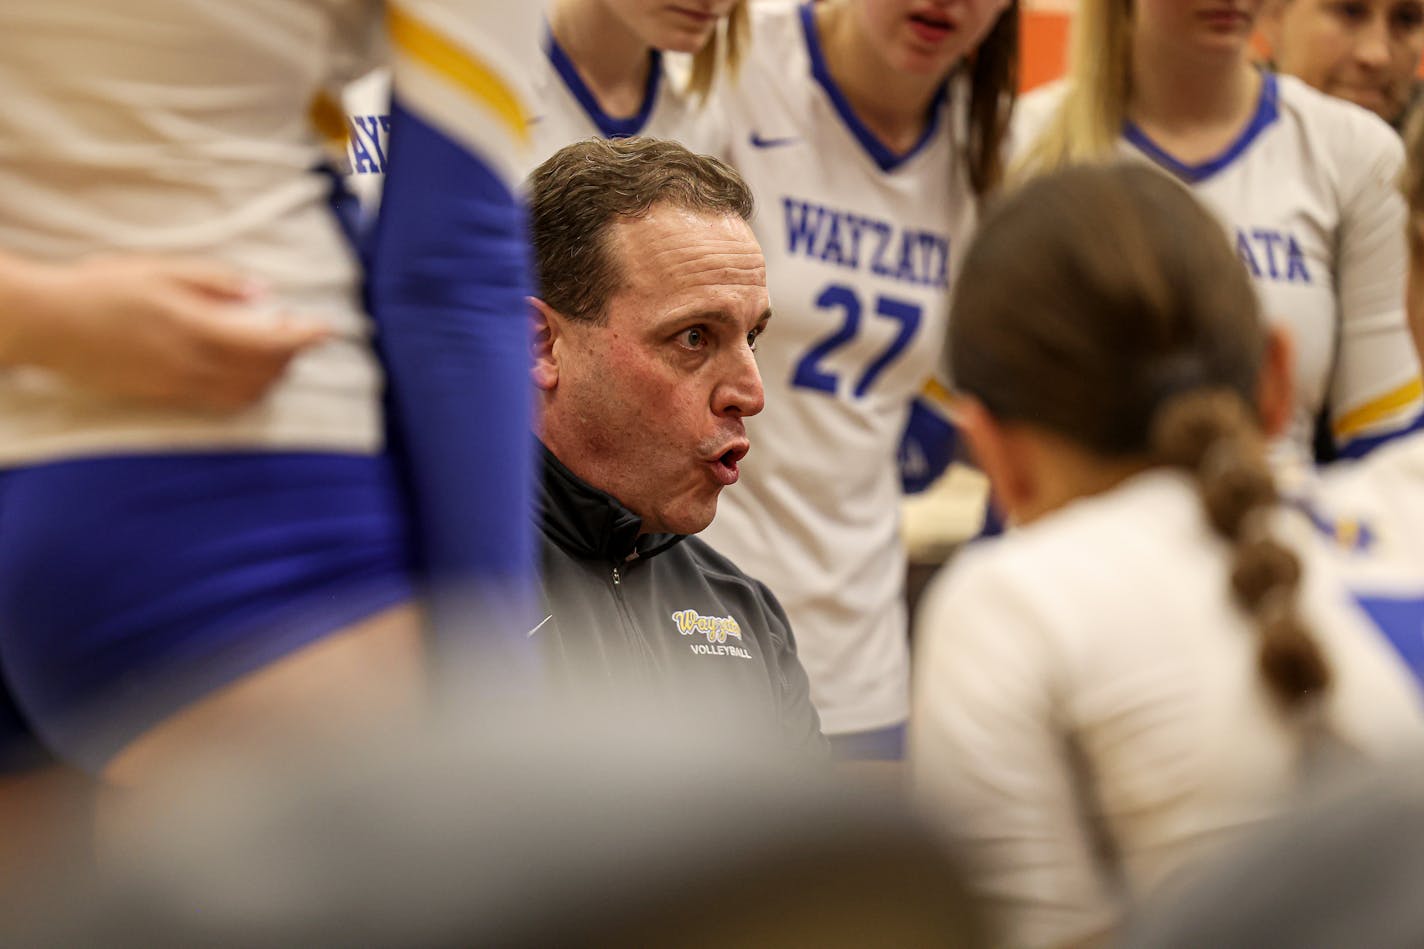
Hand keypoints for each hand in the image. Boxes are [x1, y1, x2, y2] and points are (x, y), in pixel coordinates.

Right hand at [1, 254, 329, 410]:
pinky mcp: (168, 397)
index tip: (325, 329)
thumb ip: (216, 282)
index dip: (303, 337)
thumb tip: (262, 291)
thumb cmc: (106, 288)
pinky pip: (222, 402)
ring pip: (247, 392)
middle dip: (291, 355)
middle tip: (298, 333)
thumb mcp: (163, 269)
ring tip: (275, 353)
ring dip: (271, 376)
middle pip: (265, 371)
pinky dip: (246, 391)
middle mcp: (196, 363)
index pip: (270, 341)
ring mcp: (182, 385)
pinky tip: (246, 375)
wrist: (53, 325)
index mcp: (199, 327)